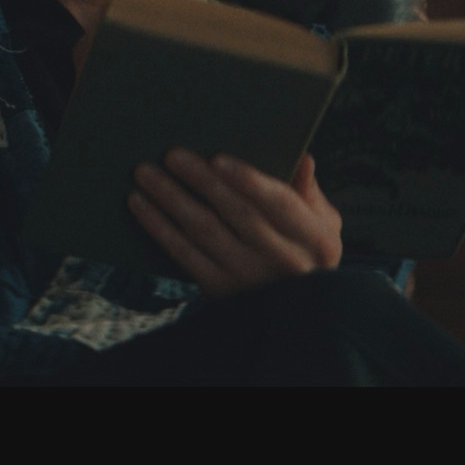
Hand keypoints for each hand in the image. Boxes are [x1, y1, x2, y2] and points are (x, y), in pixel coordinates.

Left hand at [128, 148, 341, 298]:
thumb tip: (303, 158)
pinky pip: (184, 256)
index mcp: (314, 238)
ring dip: (170, 201)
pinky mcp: (219, 291)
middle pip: (235, 215)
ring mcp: (248, 279)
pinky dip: (160, 228)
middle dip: (200, 182)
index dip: (248, 181)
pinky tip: (141, 206)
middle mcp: (283, 261)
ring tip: (146, 175)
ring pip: (204, 234)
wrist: (293, 309)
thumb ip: (309, 191)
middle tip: (171, 154)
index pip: (280, 204)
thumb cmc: (305, 250)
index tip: (218, 158)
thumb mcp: (323, 223)